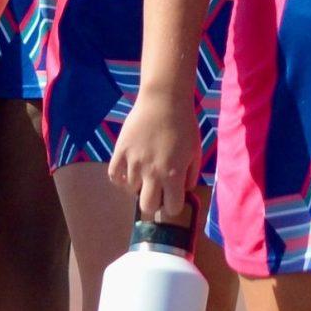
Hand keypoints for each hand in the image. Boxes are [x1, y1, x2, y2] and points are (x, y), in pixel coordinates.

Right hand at [108, 84, 199, 226]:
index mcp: (173, 174)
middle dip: (153, 203)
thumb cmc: (184, 126)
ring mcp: (133, 163)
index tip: (172, 198)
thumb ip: (189, 176)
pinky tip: (129, 173)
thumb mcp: (195, 152)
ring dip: (138, 186)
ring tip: (145, 173)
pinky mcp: (120, 151)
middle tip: (156, 191)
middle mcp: (152, 173)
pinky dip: (120, 179)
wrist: (164, 101)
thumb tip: (182, 191)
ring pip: (130, 191)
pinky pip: (114, 176)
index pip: (171, 208)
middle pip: (147, 207)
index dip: (173, 206)